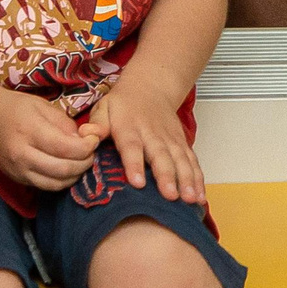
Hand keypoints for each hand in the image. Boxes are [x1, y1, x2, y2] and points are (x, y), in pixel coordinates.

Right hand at [0, 90, 99, 191]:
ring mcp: (18, 170)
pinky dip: (63, 181)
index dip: (87, 147)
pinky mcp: (18, 179)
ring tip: (81, 161)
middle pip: (63, 169)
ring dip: (76, 175)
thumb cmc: (19, 109)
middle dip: (85, 162)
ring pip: (56, 182)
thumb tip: (85, 141)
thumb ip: (66, 124)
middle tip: (91, 152)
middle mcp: (21, 153)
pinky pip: (46, 186)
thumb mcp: (44, 106)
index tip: (93, 140)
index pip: (65, 147)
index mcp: (28, 130)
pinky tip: (68, 169)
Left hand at [79, 85, 205, 203]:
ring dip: (187, 180)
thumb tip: (87, 136)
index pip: (132, 147)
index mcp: (130, 127)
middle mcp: (153, 134)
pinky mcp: (182, 143)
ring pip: (181, 159)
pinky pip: (192, 161)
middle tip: (171, 196)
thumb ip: (97, 123)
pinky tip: (199, 195)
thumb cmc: (124, 104)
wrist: (151, 88)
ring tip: (190, 199)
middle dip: (168, 177)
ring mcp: (170, 139)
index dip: (135, 164)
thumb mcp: (104, 107)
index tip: (138, 182)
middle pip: (161, 156)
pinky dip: (198, 178)